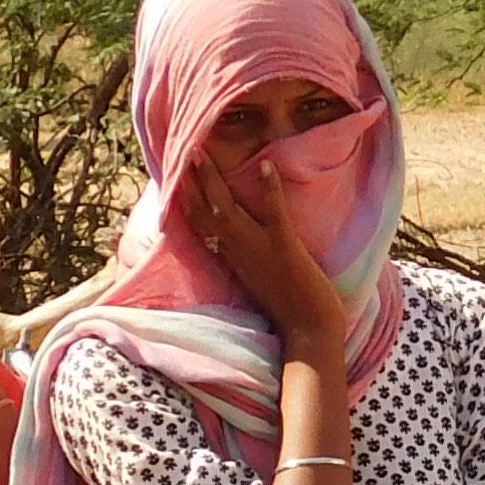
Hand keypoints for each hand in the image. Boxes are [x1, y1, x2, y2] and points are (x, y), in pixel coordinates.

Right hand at [180, 149, 352, 365]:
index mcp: (230, 258)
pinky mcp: (284, 246)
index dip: (185, 199)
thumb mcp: (254, 280)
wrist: (310, 333)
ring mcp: (259, 248)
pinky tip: (266, 164)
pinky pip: (273, 212)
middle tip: (181, 151)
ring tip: (200, 151)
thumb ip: (239, 259)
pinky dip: (269, 187)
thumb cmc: (289, 309)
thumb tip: (224, 240)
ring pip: (227, 209)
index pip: (199, 224)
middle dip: (190, 182)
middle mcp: (237, 251)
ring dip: (213, 180)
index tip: (175, 176)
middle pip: (204, 212)